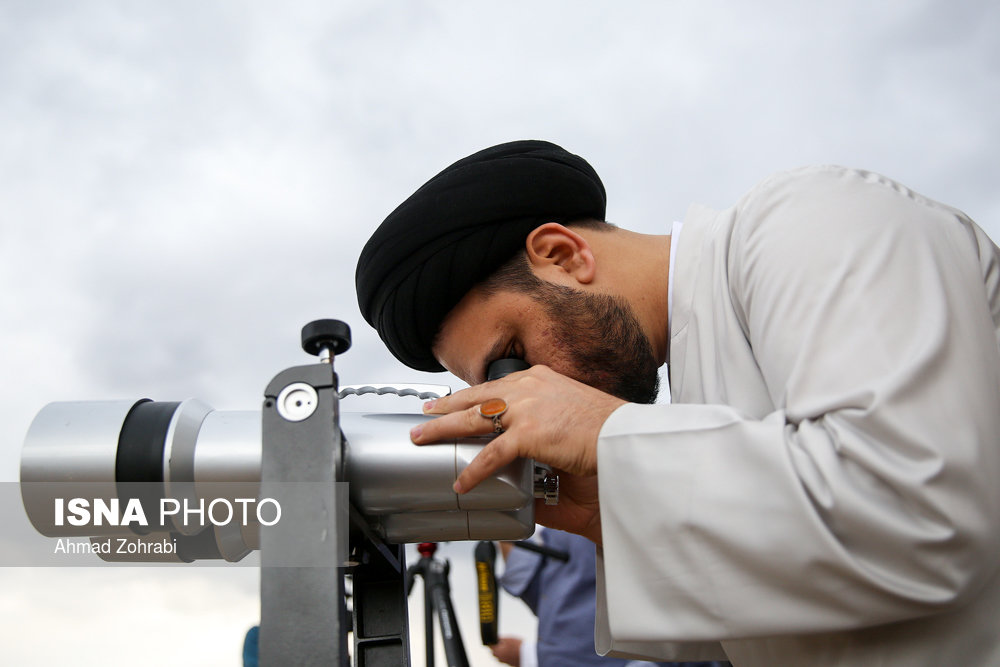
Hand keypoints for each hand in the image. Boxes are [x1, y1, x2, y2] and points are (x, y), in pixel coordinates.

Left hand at [409, 365, 622, 543]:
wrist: (623, 435)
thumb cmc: (607, 426)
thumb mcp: (571, 406)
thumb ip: (547, 414)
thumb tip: (534, 435)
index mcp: (537, 378)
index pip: (493, 386)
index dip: (468, 394)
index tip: (452, 399)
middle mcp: (528, 387)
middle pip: (475, 397)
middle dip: (445, 407)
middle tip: (425, 413)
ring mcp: (526, 409)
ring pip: (473, 420)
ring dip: (444, 431)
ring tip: (424, 440)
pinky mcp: (529, 434)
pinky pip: (492, 455)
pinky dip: (474, 470)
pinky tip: (462, 482)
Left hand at [490, 636, 522, 665]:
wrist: (528, 655)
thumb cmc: (518, 646)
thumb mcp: (509, 639)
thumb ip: (500, 638)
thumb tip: (496, 638)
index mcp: (497, 652)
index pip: (490, 646)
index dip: (491, 641)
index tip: (493, 639)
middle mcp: (500, 658)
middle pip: (494, 652)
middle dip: (496, 647)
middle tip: (501, 642)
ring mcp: (505, 662)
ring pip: (500, 656)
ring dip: (501, 651)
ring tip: (508, 646)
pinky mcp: (510, 664)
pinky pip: (505, 659)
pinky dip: (506, 655)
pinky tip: (512, 651)